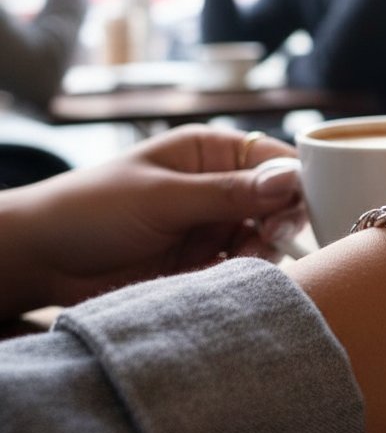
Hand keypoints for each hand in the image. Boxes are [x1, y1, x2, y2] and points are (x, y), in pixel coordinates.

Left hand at [2, 126, 303, 314]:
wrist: (41, 261)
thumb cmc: (90, 210)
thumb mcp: (162, 198)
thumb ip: (228, 193)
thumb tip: (290, 180)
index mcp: (211, 153)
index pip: (274, 160)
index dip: (295, 183)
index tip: (296, 210)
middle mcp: (219, 186)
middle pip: (279, 202)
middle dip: (280, 222)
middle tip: (267, 239)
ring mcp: (213, 225)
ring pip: (267, 239)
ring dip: (260, 254)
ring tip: (234, 263)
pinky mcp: (204, 262)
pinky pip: (242, 268)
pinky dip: (242, 276)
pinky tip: (222, 279)